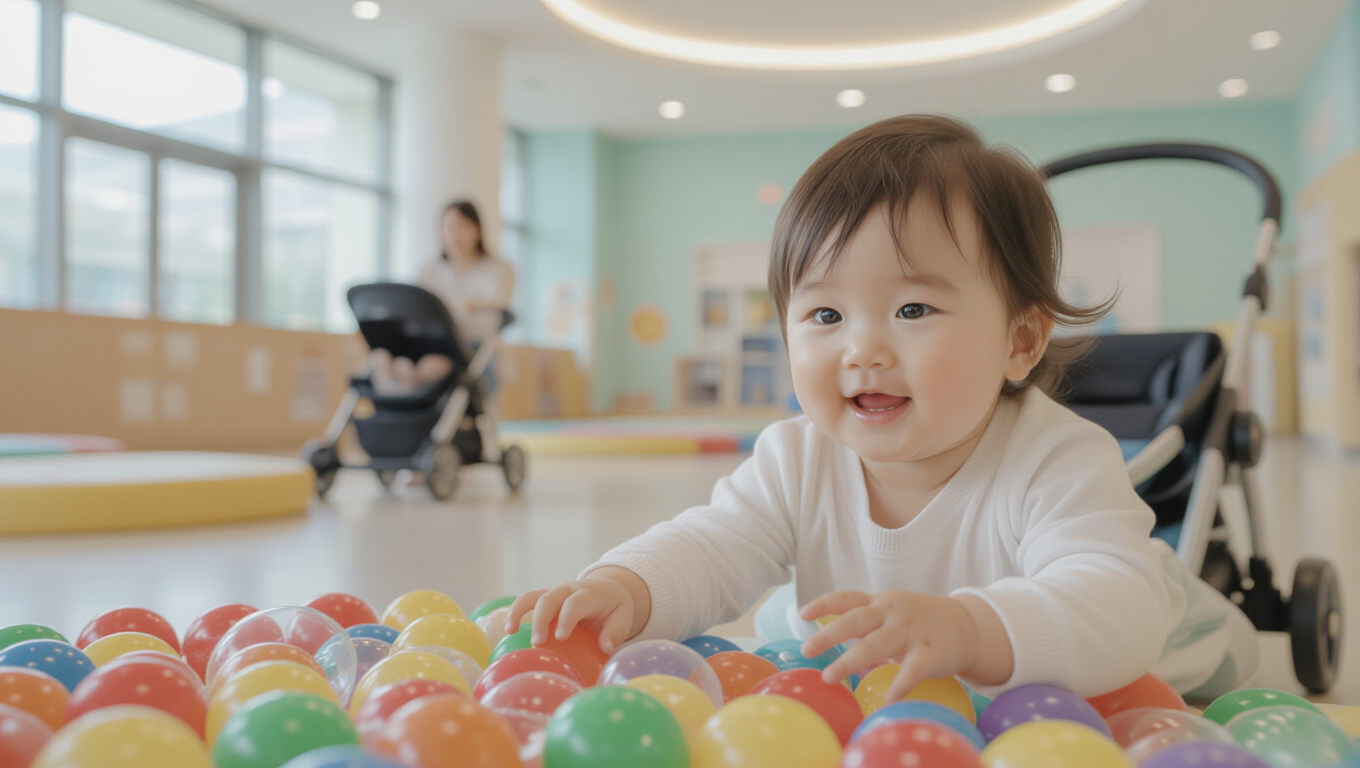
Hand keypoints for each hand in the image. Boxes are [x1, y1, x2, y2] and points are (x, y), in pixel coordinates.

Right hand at [506, 576, 636, 654]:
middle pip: (549, 598)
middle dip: (541, 619)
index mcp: (589, 592)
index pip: (575, 602)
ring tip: (511, 632)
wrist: (607, 588)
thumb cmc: (615, 607)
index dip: (567, 618)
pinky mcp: (545, 598)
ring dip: (520, 612)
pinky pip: (527, 602)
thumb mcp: (623, 617)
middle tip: (537, 643)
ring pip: (533, 596)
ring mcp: (555, 592)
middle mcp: (569, 589)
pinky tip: (510, 632)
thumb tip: (606, 648)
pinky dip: (516, 613)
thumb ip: (616, 632)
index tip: (560, 637)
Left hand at [799, 590, 979, 700]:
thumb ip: (861, 621)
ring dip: (851, 661)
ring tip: (829, 677)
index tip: (802, 614)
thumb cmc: (916, 621)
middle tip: (807, 649)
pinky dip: (901, 683)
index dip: (824, 604)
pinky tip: (889, 698)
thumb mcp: (888, 612)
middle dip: (829, 634)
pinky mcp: (931, 652)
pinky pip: (913, 668)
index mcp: (879, 603)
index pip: (848, 598)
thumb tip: (824, 634)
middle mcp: (892, 613)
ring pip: (877, 644)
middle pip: (856, 620)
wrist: (965, 625)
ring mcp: (911, 631)